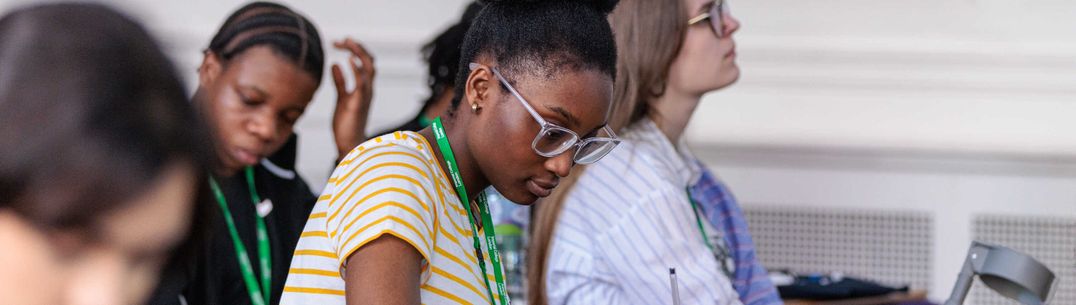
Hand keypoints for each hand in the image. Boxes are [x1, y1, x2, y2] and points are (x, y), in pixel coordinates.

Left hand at [331, 37, 375, 158]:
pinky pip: (361, 83)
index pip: (366, 63)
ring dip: (358, 53)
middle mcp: (368, 90)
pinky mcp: (358, 103)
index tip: (341, 43)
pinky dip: (357, 69)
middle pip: (370, 62)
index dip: (356, 50)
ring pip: (369, 68)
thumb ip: (339, 81)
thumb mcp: (341, 98)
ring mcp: (365, 96)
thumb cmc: (346, 124)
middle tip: (344, 39)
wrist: (349, 145)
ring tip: (347, 43)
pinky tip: (348, 59)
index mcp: (365, 88)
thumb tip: (335, 64)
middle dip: (358, 48)